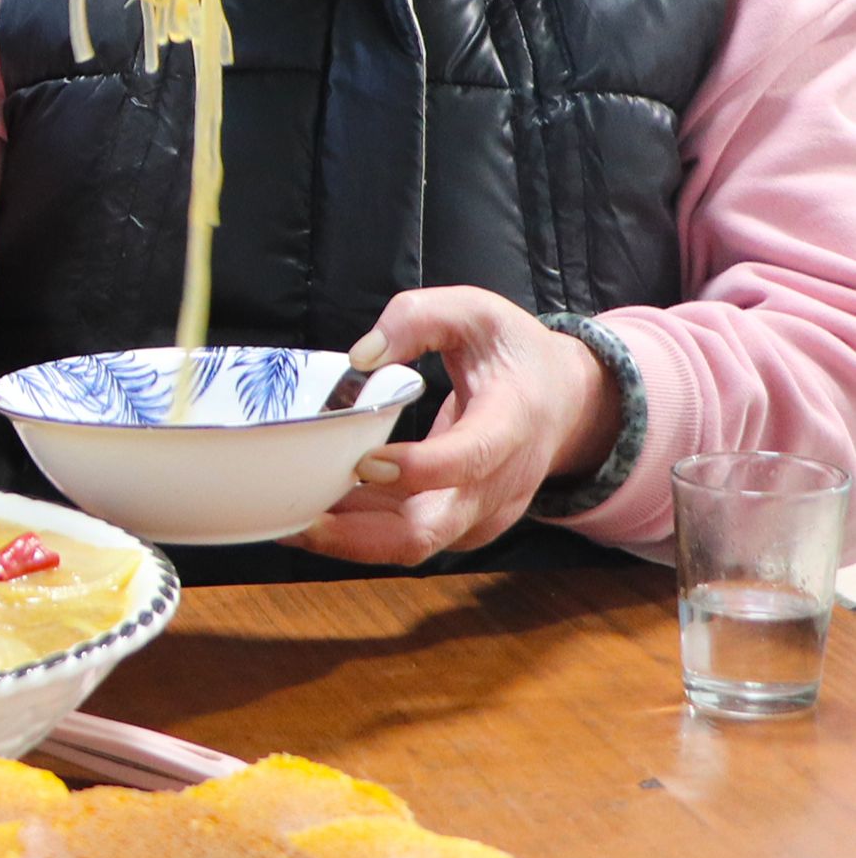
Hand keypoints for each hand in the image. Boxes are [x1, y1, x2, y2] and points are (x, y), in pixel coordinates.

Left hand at [288, 287, 620, 566]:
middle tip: (297, 517)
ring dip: (347, 539)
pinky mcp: (460, 525)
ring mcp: (480, 512)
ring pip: (410, 544)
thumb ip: (418, 318)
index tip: (366, 460)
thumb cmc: (515, 355)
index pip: (471, 459)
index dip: (420, 470)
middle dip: (358, 535)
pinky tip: (316, 510)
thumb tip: (361, 356)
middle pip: (428, 532)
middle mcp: (499, 484)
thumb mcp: (475, 312)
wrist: (569, 403)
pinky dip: (360, 533)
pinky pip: (406, 539)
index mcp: (511, 424)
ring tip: (287, 517)